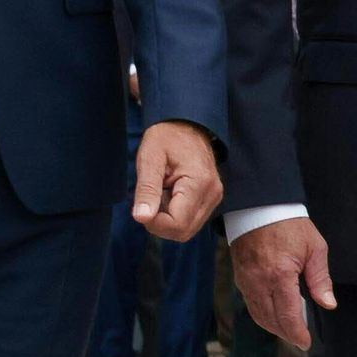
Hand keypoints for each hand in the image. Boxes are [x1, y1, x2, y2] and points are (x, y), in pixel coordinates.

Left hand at [131, 119, 222, 240]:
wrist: (186, 124)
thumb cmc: (166, 137)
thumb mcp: (150, 159)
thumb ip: (146, 189)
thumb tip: (141, 218)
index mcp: (199, 184)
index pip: (177, 224)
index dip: (154, 223)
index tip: (141, 206)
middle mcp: (212, 194)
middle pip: (183, 232)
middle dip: (160, 224)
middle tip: (148, 200)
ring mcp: (214, 198)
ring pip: (186, 230)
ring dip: (167, 220)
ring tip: (160, 194)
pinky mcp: (211, 199)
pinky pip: (190, 220)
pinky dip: (174, 215)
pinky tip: (168, 196)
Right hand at [231, 215, 335, 348]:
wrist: (260, 206)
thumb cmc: (290, 225)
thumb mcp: (315, 248)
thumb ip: (320, 279)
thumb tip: (327, 304)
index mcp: (280, 275)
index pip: (288, 315)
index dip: (297, 333)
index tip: (306, 342)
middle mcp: (259, 281)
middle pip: (271, 320)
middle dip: (286, 334)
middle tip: (299, 340)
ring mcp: (246, 281)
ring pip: (258, 315)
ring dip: (273, 327)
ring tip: (289, 332)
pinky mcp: (240, 278)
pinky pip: (250, 304)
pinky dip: (262, 315)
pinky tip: (274, 316)